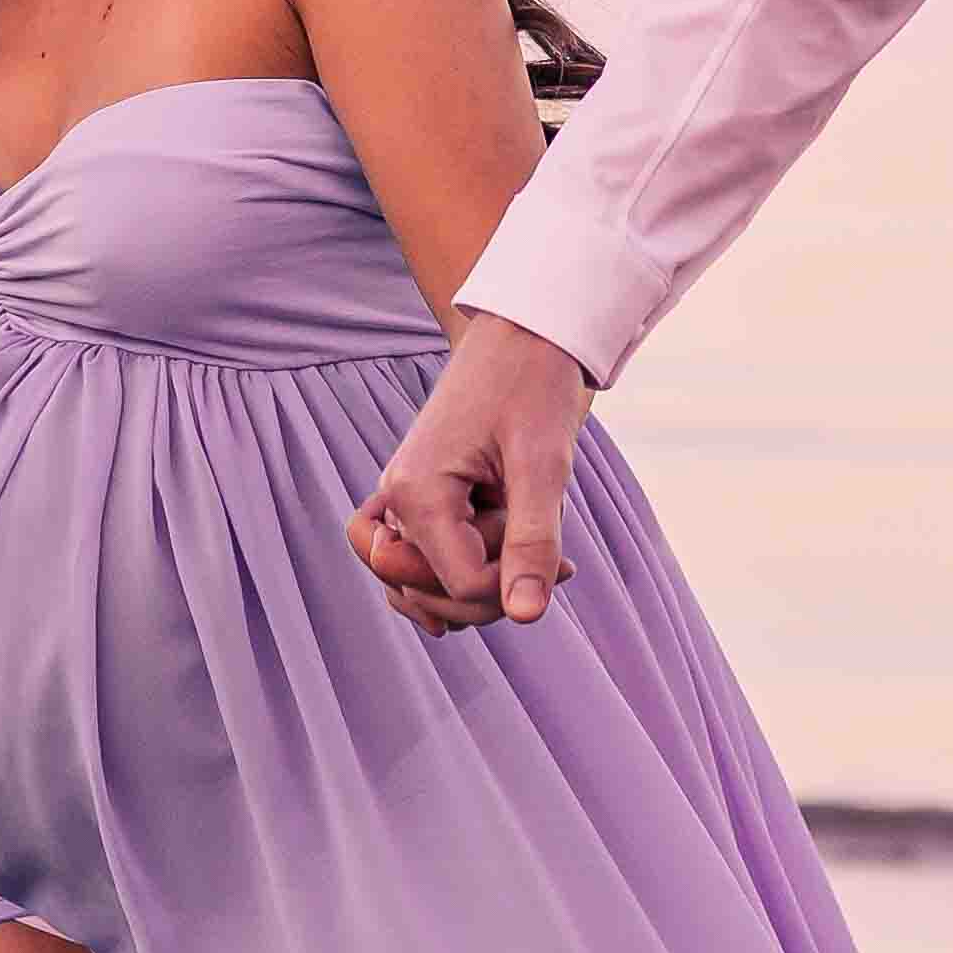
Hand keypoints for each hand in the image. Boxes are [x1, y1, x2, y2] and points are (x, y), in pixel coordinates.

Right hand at [348, 311, 592, 632]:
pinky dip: (447, 579)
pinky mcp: (416, 499)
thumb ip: (532, 541)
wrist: (523, 336)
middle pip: (433, 594)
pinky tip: (499, 575)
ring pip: (416, 586)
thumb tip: (525, 616)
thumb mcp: (543, 465)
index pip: (461, 587)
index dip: (514, 583)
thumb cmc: (534, 388)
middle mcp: (394, 499)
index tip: (559, 553)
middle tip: (540, 542)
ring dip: (473, 583)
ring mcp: (399, 500)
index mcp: (416, 492)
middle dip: (495, 586)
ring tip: (519, 544)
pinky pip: (410, 564)